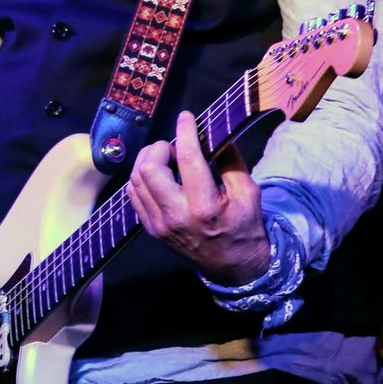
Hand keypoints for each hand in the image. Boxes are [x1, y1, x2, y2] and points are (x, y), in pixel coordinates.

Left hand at [122, 111, 270, 284]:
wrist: (234, 266)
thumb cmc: (244, 227)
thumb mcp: (248, 193)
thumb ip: (231, 161)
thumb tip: (214, 133)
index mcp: (205, 207)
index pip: (187, 159)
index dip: (184, 132)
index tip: (186, 117)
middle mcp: (176, 216)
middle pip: (149, 169)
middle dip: (159, 148)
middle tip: (172, 145)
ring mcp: (159, 225)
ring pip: (136, 180)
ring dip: (147, 160)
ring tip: (164, 156)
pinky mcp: (150, 229)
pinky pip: (134, 194)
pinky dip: (141, 177)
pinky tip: (157, 173)